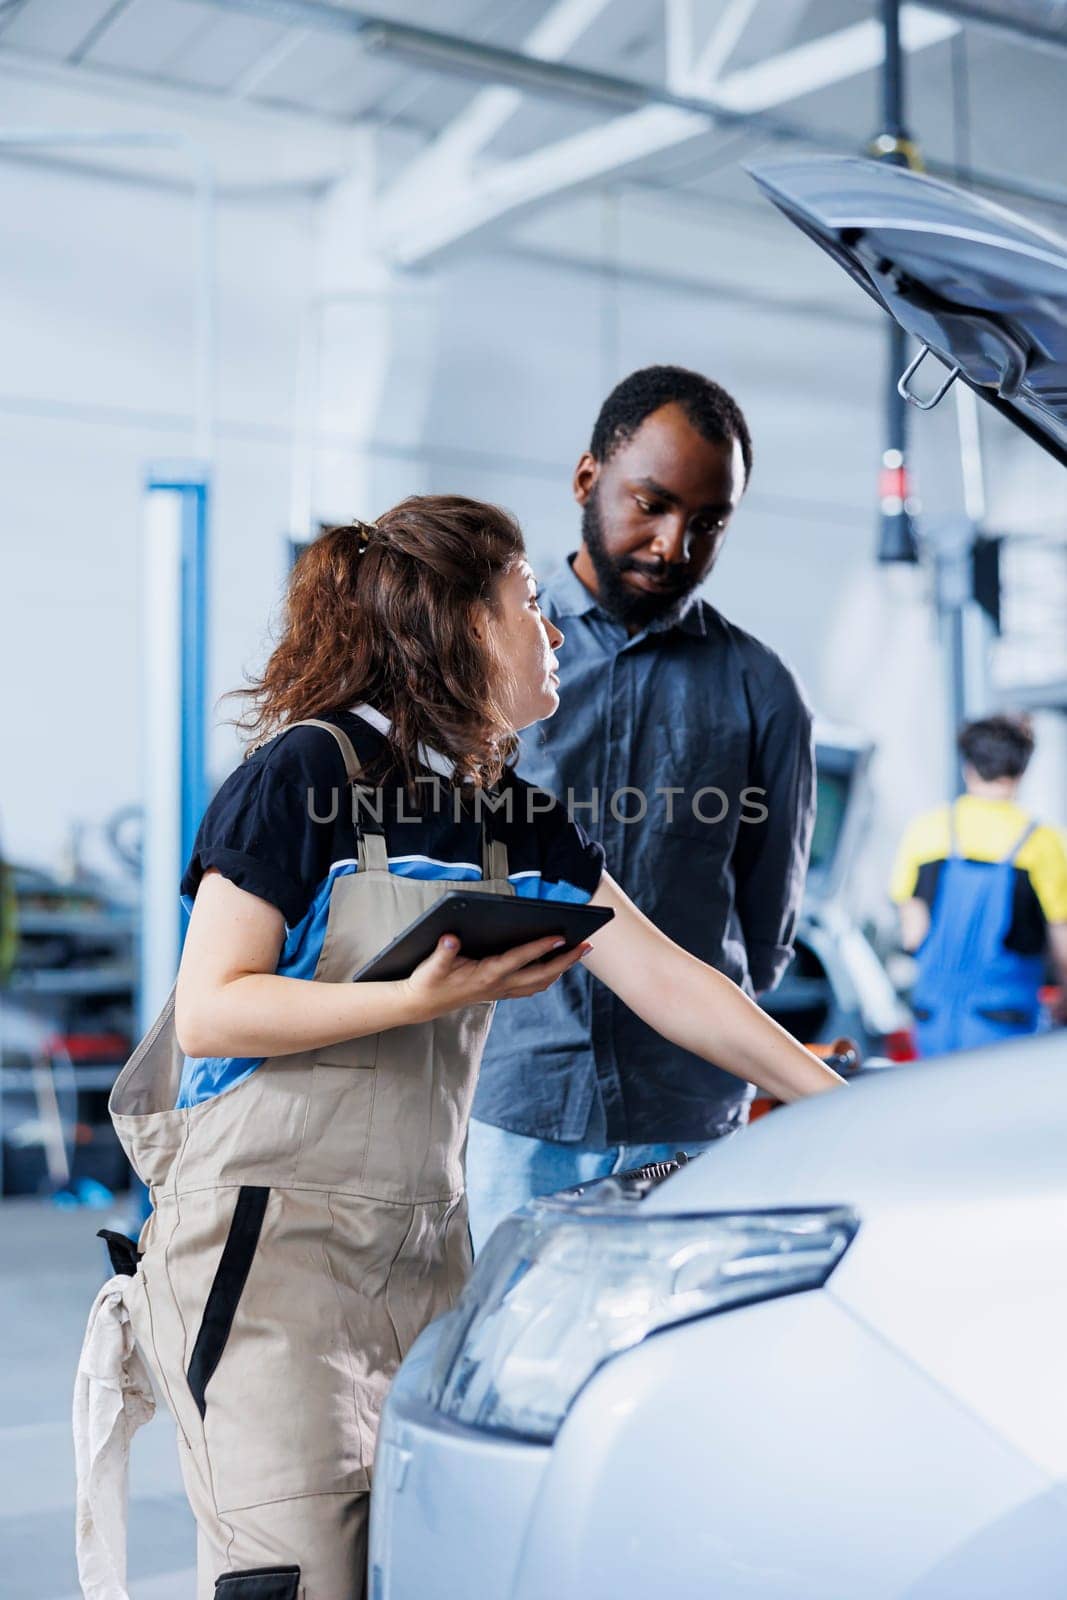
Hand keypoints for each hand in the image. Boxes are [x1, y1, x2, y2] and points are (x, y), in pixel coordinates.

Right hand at [401, 933, 592, 1021]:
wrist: (421, 1004)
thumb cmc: (428, 981)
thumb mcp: (430, 966)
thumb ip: (441, 952)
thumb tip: (450, 938)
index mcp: (486, 974)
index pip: (520, 959)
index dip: (541, 948)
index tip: (561, 937)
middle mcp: (499, 985)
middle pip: (541, 974)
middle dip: (566, 961)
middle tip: (587, 946)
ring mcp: (501, 991)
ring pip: (540, 983)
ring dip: (562, 969)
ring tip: (578, 952)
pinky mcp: (500, 992)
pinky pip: (532, 986)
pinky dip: (548, 976)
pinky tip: (555, 965)